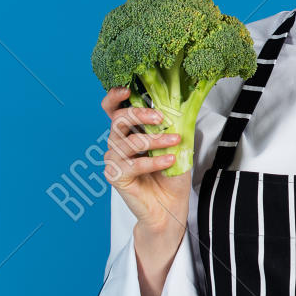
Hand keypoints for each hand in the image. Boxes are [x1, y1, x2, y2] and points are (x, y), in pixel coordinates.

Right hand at [100, 85, 192, 249]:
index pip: (112, 109)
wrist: (170, 206)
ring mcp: (115, 160)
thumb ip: (173, 125)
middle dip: (140, 114)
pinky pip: (134, 164)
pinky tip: (168, 161)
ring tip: (174, 141)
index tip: (128, 89)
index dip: (115, 96)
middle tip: (161, 118)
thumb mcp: (176, 145)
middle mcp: (117, 143)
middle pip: (118, 120)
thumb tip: (183, 103)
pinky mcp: (116, 176)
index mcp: (128, 131)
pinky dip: (154, 161)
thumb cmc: (171, 175)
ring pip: (129, 142)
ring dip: (155, 140)